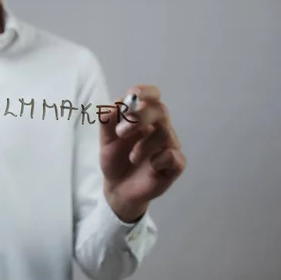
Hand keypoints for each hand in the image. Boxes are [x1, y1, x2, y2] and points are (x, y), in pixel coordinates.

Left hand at [100, 85, 185, 222]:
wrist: (117, 188)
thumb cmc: (115, 158)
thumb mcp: (105, 140)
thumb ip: (107, 122)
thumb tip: (114, 105)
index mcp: (144, 117)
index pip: (152, 96)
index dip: (145, 92)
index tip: (133, 95)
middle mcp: (159, 128)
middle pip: (160, 110)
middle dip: (140, 117)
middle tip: (121, 132)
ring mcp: (168, 146)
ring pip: (165, 133)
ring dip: (144, 144)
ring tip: (132, 158)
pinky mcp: (173, 166)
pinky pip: (175, 157)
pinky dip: (160, 159)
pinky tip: (151, 166)